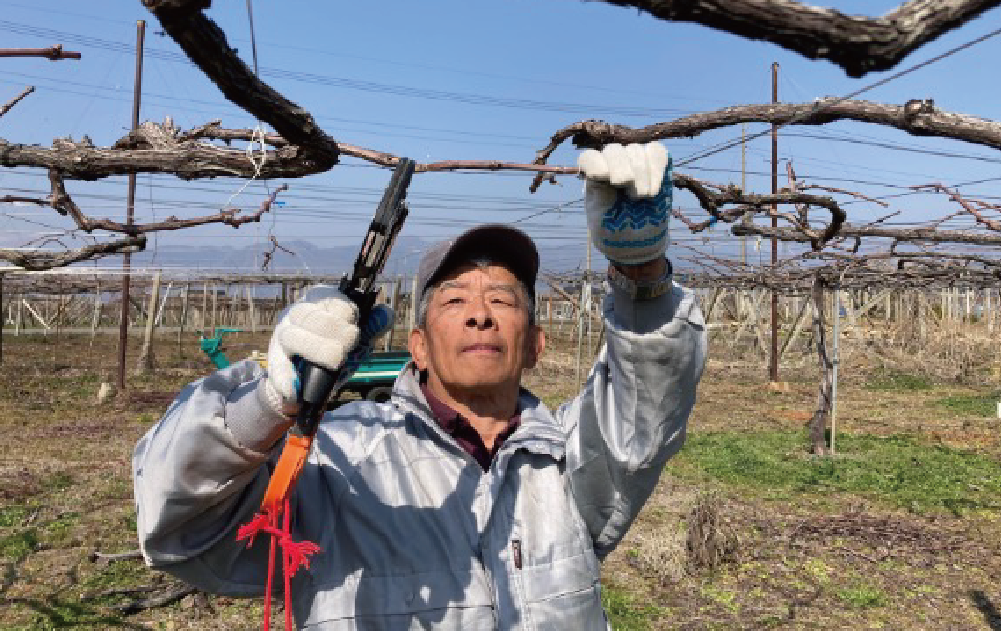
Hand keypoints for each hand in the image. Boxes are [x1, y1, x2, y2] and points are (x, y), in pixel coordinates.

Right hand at [263, 285, 393, 413]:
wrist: (308, 383)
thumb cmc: (334, 351)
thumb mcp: (357, 339)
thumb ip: (372, 327)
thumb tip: (386, 313)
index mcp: (319, 302)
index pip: (329, 298)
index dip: (345, 312)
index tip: (356, 330)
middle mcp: (297, 313)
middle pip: (308, 314)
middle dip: (332, 331)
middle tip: (347, 346)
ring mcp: (282, 335)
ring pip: (291, 336)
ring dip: (315, 349)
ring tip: (335, 361)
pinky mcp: (274, 359)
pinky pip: (276, 366)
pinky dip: (285, 377)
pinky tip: (295, 388)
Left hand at [578, 142, 671, 265]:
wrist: (639, 242)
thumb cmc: (615, 232)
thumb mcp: (601, 222)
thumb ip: (600, 197)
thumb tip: (603, 171)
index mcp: (593, 178)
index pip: (589, 158)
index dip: (596, 163)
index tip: (604, 177)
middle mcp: (612, 166)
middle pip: (614, 150)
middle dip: (622, 170)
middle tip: (630, 195)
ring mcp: (634, 163)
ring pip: (635, 150)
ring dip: (641, 174)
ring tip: (642, 197)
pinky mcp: (656, 165)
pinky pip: (656, 152)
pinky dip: (657, 168)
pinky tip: (654, 190)